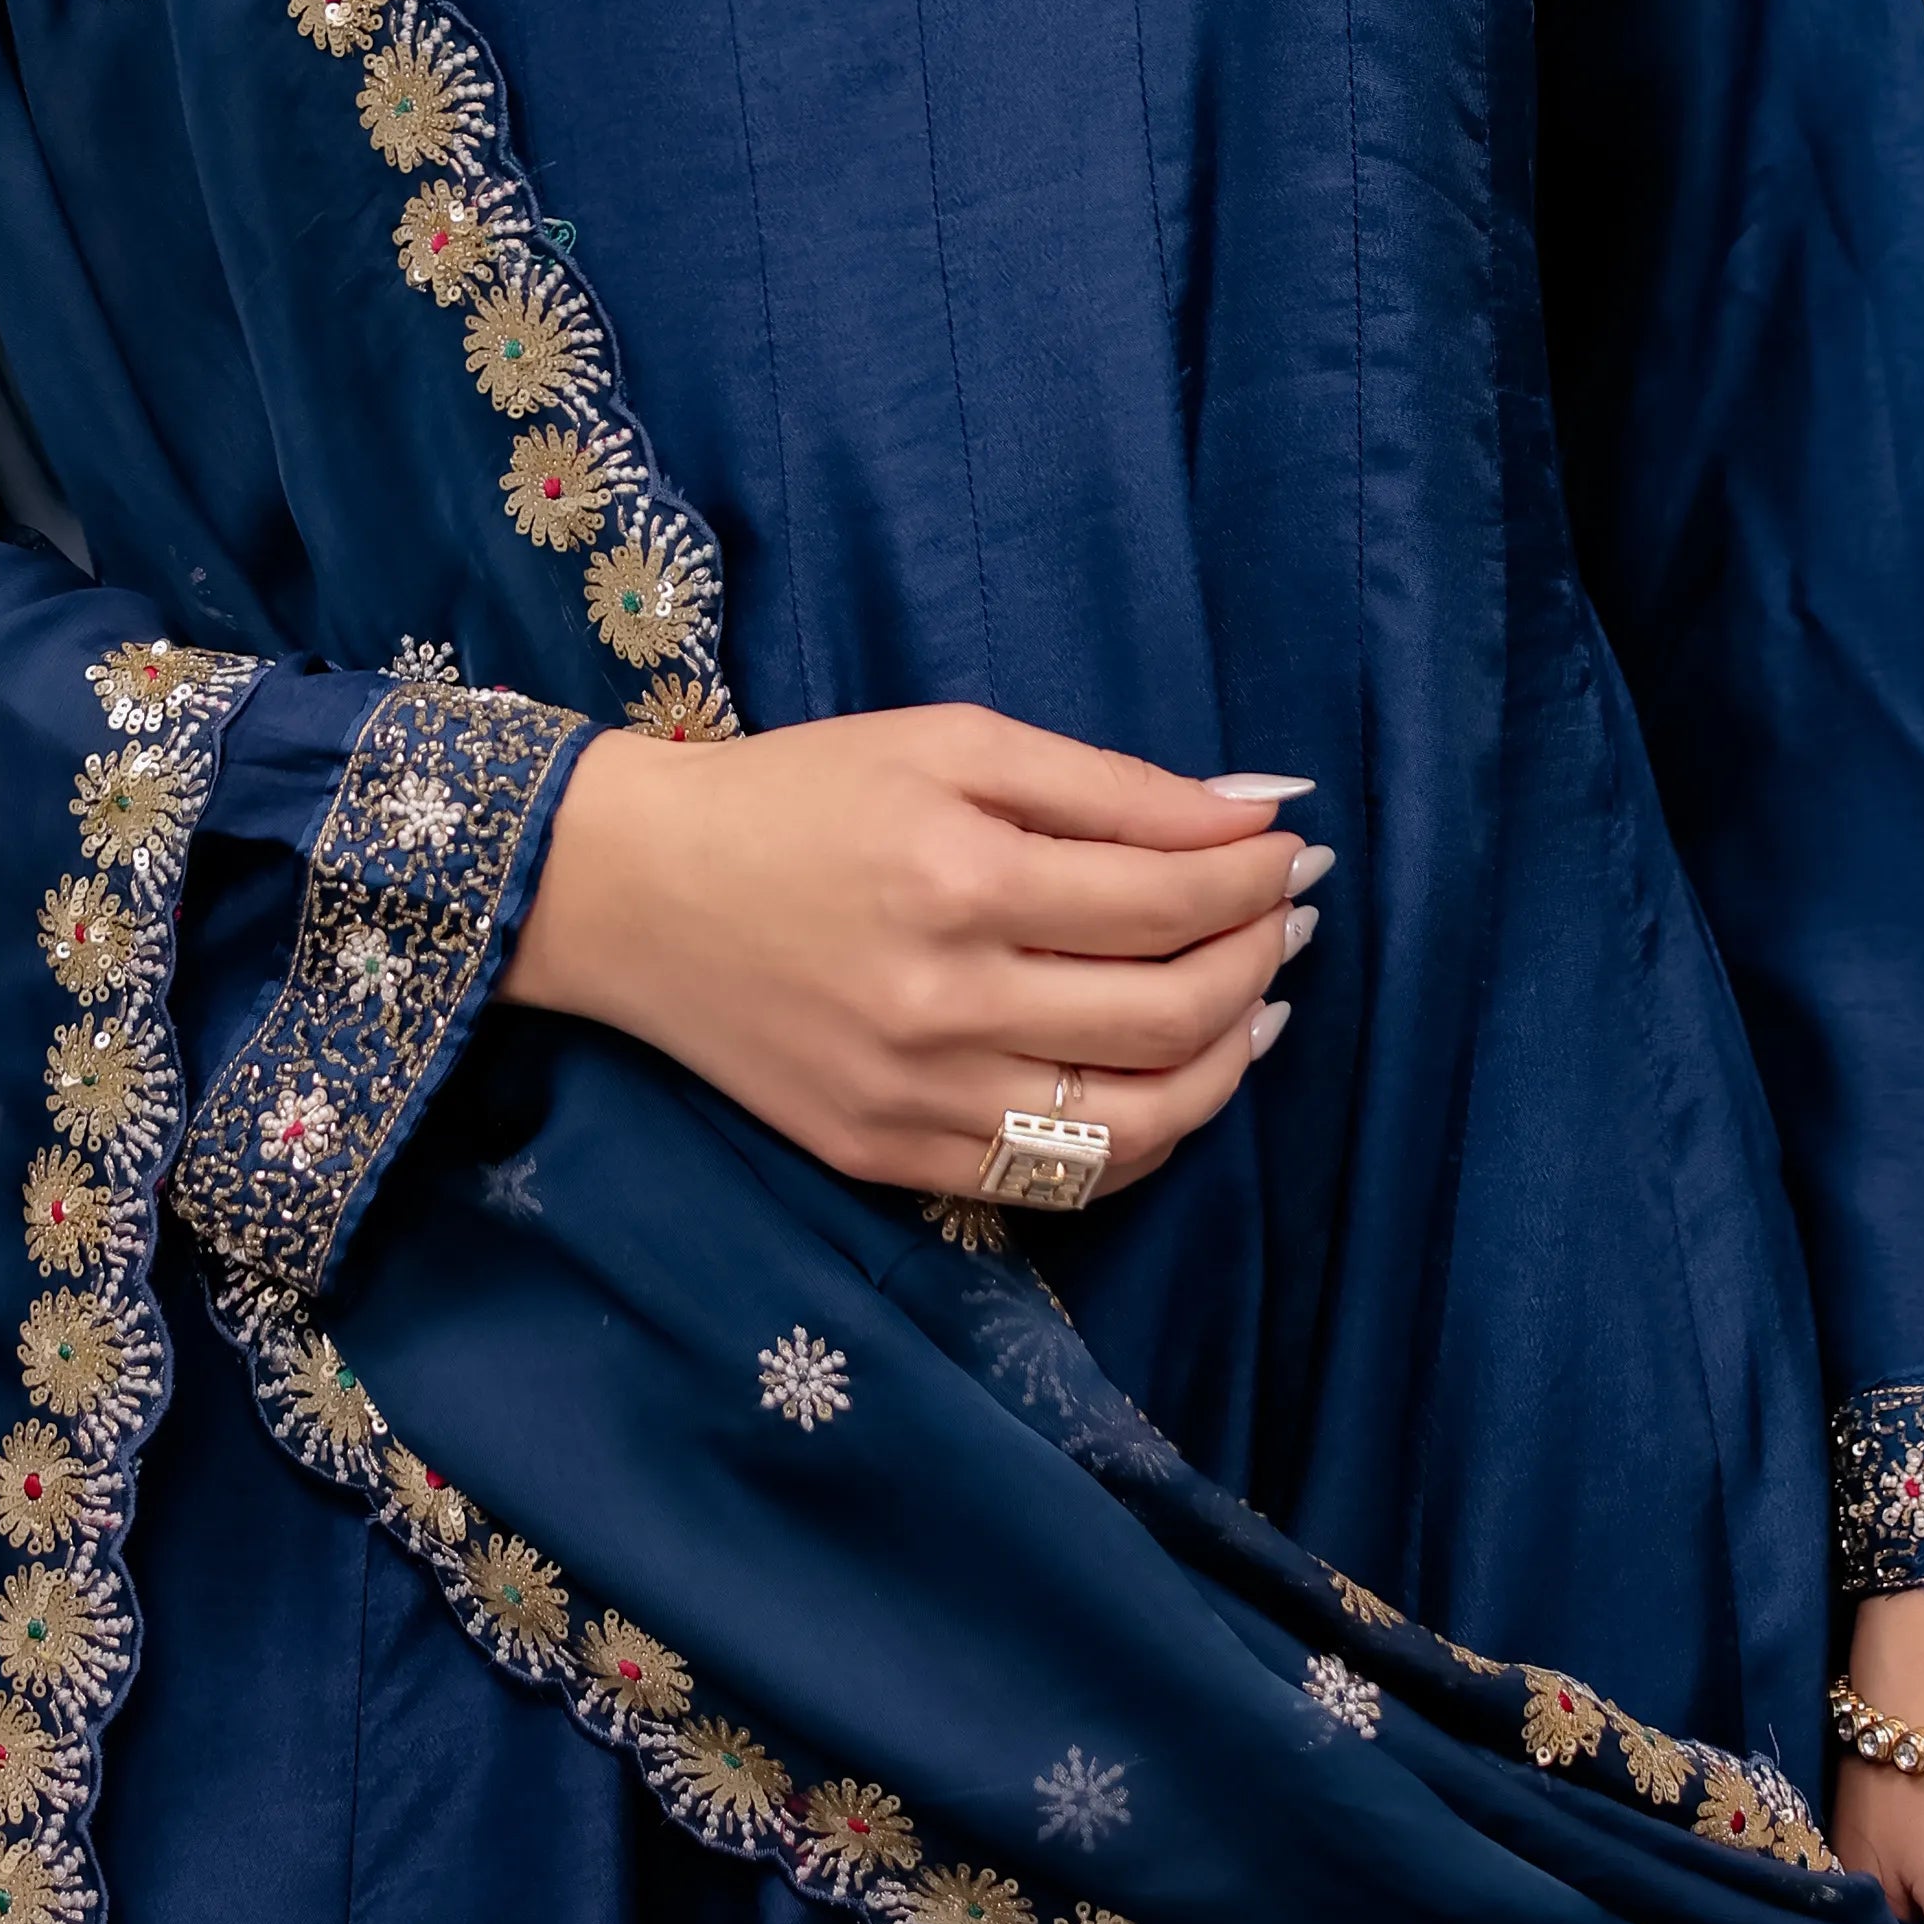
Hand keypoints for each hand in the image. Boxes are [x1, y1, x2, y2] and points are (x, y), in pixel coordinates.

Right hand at [500, 702, 1315, 1192]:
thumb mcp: (948, 742)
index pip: (1167, 896)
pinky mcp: (888, 1156)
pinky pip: (1059, 1181)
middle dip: (1259, 960)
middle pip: (1171, 1013)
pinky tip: (1168, 1080)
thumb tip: (1253, 810)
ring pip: (1136, 1123)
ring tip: (1255, 1008)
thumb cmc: (798, 793)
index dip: (1253, 876)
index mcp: (959, 877)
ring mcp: (915, 1098)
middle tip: (1288, 920)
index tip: (1290, 851)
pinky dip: (1144, 1138)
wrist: (633, 891)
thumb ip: (1105, 782)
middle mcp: (943, 1002)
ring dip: (1227, 1063)